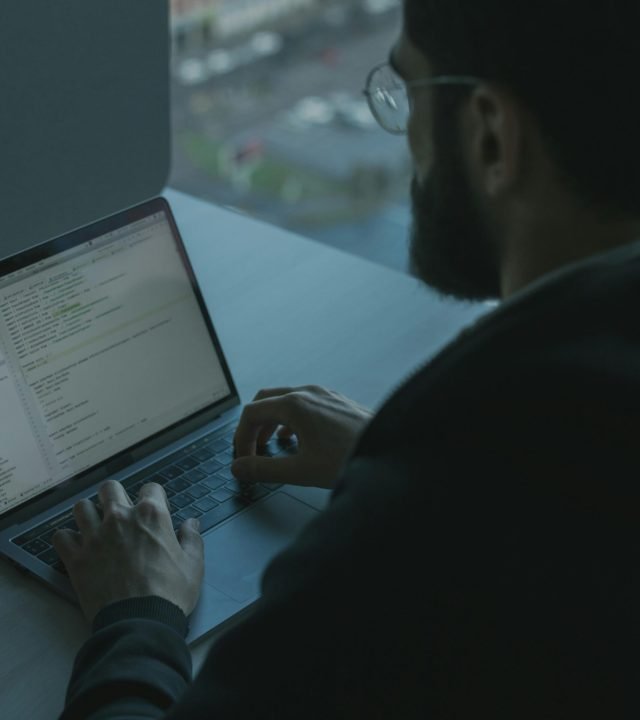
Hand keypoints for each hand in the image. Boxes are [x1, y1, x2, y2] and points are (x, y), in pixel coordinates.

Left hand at [52, 480, 203, 623]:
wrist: (139, 623)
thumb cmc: (170, 593)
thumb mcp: (193, 565)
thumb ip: (192, 539)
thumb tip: (191, 523)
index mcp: (151, 515)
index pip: (150, 488)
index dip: (153, 498)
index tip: (154, 510)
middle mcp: (120, 518)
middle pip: (110, 488)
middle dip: (115, 496)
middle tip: (120, 512)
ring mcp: (95, 536)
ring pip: (81, 507)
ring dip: (89, 514)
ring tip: (95, 526)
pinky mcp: (76, 558)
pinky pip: (61, 536)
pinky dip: (67, 539)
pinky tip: (77, 547)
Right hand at [232, 385, 372, 489]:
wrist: (390, 450)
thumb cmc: (351, 458)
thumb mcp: (301, 470)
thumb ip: (264, 470)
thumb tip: (240, 468)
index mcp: (295, 405)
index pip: (251, 413)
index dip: (241, 438)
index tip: (243, 459)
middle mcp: (308, 393)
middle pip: (265, 401)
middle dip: (253, 426)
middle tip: (251, 450)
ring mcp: (324, 394)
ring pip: (285, 400)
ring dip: (271, 422)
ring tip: (270, 446)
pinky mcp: (336, 401)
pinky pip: (303, 403)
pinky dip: (290, 419)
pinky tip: (296, 438)